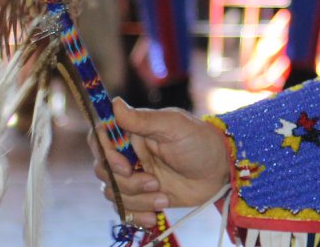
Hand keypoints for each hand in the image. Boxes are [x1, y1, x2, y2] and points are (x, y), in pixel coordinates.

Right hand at [91, 98, 229, 226]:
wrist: (220, 172)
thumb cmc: (201, 142)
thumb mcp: (176, 127)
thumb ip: (144, 119)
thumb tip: (115, 103)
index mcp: (133, 133)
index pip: (99, 138)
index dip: (105, 154)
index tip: (125, 166)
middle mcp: (129, 154)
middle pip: (104, 171)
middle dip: (127, 182)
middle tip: (154, 181)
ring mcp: (134, 176)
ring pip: (113, 193)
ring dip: (138, 199)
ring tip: (164, 195)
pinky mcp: (141, 196)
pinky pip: (124, 210)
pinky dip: (138, 215)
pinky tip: (155, 215)